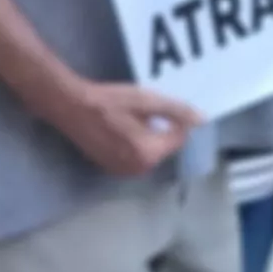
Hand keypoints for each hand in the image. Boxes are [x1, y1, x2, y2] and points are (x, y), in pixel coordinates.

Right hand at [46, 79, 201, 179]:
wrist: (70, 108)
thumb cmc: (108, 102)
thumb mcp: (146, 100)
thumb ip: (176, 111)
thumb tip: (202, 121)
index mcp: (150, 153)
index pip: (179, 139)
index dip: (176, 121)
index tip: (160, 106)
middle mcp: (139, 168)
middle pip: (163, 149)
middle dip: (160, 131)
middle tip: (143, 111)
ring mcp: (123, 171)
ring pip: (148, 154)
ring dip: (146, 139)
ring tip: (129, 119)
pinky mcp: (110, 168)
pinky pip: (133, 158)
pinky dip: (132, 146)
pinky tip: (119, 129)